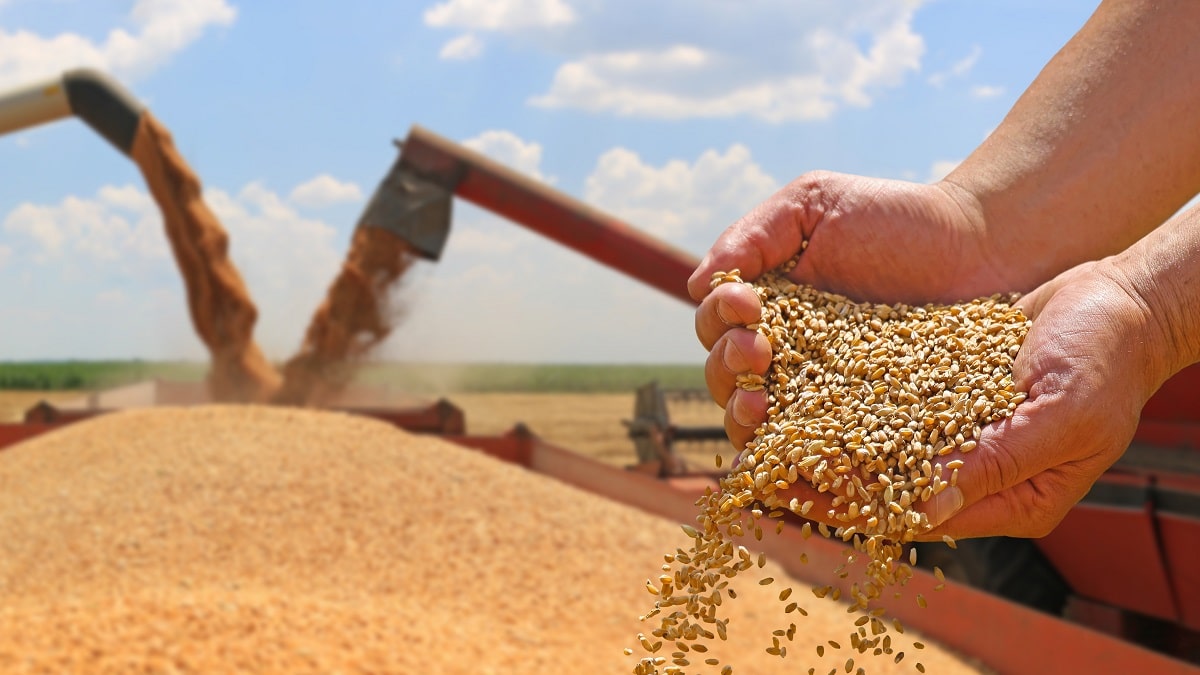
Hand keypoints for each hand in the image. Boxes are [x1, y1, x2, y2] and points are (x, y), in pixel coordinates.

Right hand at [689, 171, 1018, 449]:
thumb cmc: (897, 218)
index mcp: (767, 308)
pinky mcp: (864, 427)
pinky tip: (801, 449)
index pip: (716, 326)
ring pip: (758, 424)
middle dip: (728, 368)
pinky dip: (799, 456)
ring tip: (761, 406)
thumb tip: (699, 284)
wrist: (983, 246)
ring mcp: (821, 397)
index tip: (749, 303)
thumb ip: (752, 234)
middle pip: (725, 379)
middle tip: (758, 353)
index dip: (720, 320)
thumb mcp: (815, 202)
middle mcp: (784, 356)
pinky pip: (820, 452)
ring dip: (744, 417)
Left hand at [762, 256, 1169, 539]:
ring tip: (767, 416)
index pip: (913, 514)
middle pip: (883, 484)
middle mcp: (973, 471)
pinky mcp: (942, 387)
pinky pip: (885, 398)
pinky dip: (846, 392)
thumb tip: (923, 508)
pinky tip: (802, 374)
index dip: (852, 507)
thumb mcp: (1059, 415)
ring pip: (875, 442)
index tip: (794, 494)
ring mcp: (955, 428)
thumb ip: (994, 462)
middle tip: (760, 459)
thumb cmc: (1106, 360)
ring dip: (824, 432)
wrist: (1119, 298)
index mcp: (1008, 498)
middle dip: (823, 474)